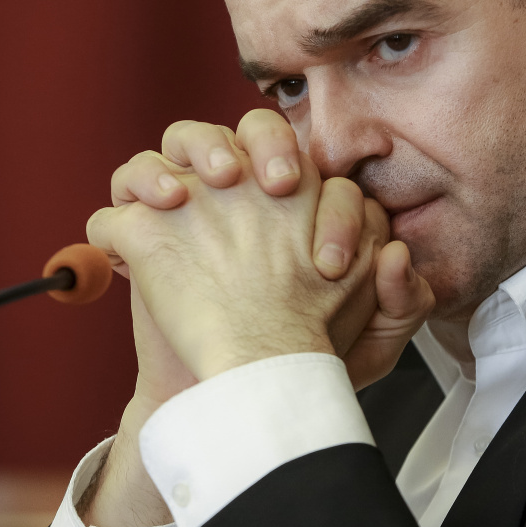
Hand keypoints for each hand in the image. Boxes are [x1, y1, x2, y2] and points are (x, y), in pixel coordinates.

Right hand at [110, 109, 433, 384]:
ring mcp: (188, 206)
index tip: (320, 231)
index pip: (303, 155)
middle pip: (243, 131)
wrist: (239, 394)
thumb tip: (397, 256)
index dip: (308, 173)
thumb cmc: (301, 358)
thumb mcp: (371, 339)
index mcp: (293, 199)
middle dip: (261, 144)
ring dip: (200, 146)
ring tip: (219, 180)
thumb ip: (401, 298)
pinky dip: (138, 187)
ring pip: (181, 141)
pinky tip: (165, 206)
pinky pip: (124, 192)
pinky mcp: (139, 233)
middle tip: (277, 183)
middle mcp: (240, 191)